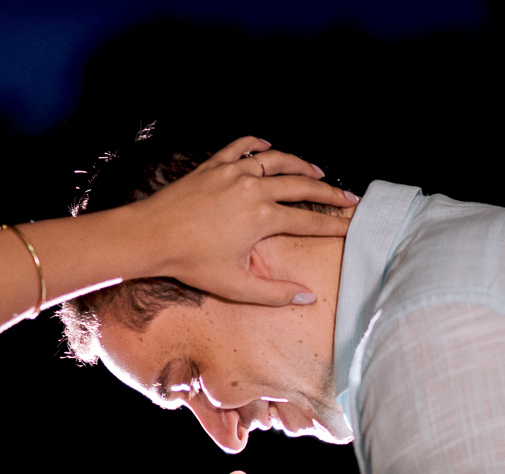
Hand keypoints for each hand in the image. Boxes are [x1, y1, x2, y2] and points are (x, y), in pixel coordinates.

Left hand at [129, 135, 357, 305]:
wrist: (150, 236)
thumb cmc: (191, 263)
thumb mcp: (235, 286)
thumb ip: (275, 293)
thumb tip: (308, 297)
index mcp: (262, 218)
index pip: (309, 221)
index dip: (335, 224)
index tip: (354, 224)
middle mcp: (253, 189)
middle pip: (303, 186)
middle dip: (330, 192)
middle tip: (349, 198)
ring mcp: (233, 172)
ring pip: (277, 160)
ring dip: (301, 165)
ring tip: (317, 172)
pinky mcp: (213, 165)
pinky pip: (242, 146)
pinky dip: (258, 145)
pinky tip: (268, 148)